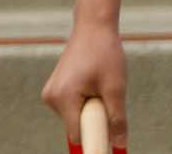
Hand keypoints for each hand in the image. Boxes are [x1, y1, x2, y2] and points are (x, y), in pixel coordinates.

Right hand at [42, 21, 127, 149]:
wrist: (92, 28)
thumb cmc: (104, 53)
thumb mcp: (116, 89)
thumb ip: (117, 120)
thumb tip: (119, 145)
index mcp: (63, 97)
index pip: (78, 136)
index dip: (96, 141)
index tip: (108, 140)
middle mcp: (51, 97)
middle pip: (77, 128)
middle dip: (95, 121)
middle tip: (107, 98)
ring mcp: (51, 93)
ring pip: (76, 119)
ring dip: (92, 112)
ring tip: (100, 87)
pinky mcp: (55, 90)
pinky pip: (73, 110)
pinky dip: (86, 105)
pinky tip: (93, 85)